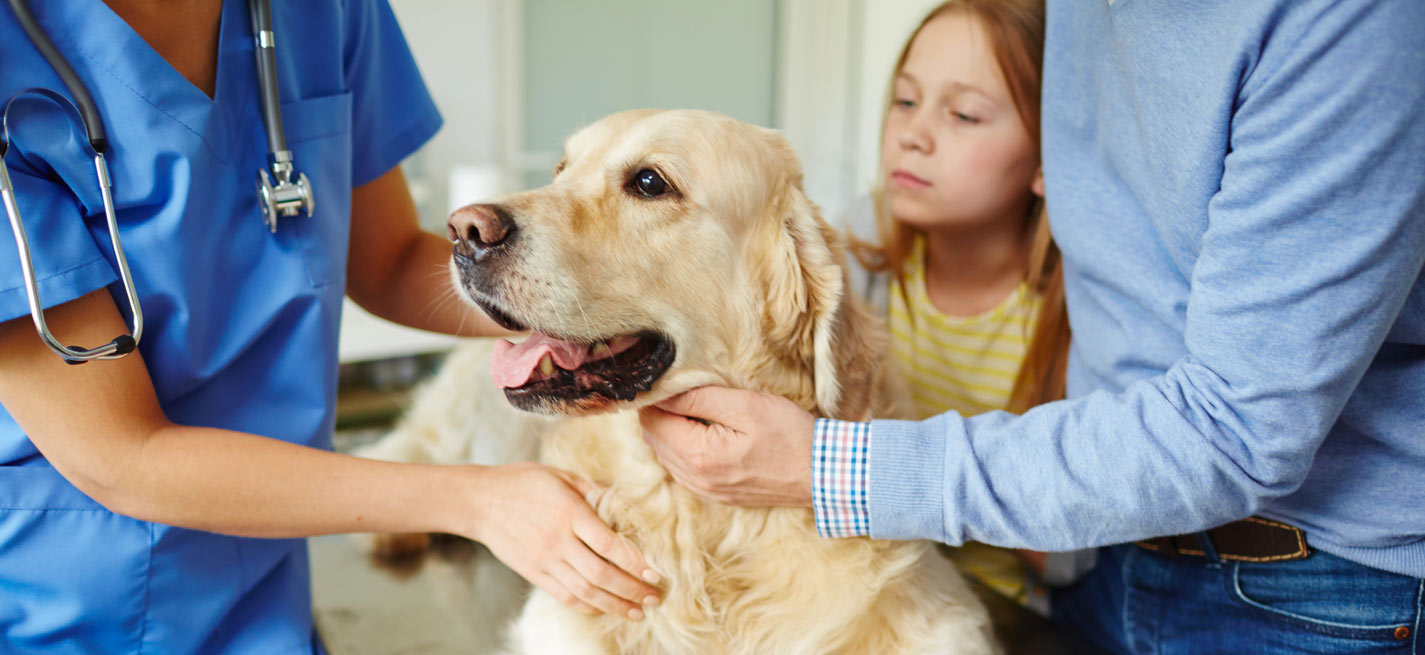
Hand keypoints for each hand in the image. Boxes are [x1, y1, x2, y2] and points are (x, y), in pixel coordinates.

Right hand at [465, 463, 660, 618]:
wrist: (479, 501)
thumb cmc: (523, 482)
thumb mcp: (562, 476)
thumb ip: (594, 490)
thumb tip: (626, 501)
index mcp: (569, 513)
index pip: (609, 544)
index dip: (635, 562)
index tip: (656, 573)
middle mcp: (558, 540)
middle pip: (601, 574)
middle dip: (632, 589)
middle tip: (654, 598)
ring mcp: (544, 560)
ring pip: (585, 591)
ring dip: (615, 604)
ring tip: (636, 612)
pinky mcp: (533, 573)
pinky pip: (564, 596)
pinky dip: (587, 606)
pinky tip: (605, 608)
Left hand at [639, 386, 815, 506]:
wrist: (822, 474)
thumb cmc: (789, 435)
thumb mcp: (746, 405)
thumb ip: (700, 398)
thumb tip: (663, 393)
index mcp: (698, 456)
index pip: (652, 422)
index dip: (657, 398)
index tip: (673, 381)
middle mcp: (695, 480)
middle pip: (655, 439)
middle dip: (663, 413)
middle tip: (687, 390)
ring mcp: (706, 491)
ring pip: (667, 454)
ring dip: (674, 430)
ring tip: (701, 410)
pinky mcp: (717, 494)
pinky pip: (685, 469)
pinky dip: (687, 448)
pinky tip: (709, 433)